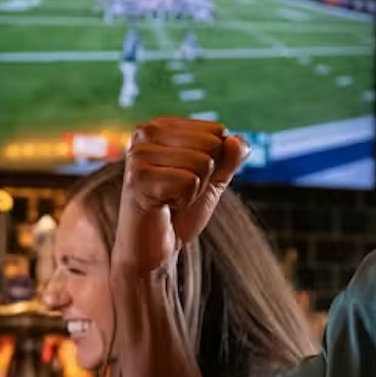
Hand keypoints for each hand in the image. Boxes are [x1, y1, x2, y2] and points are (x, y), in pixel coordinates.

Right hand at [112, 117, 248, 278]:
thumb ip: (230, 159)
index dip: (214, 162)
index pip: (217, 130)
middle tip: (177, 192)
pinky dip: (184, 201)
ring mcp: (139, 154)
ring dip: (193, 191)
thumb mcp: (212, 181)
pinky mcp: (138, 176)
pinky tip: (163, 206)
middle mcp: (146, 133)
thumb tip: (237, 140)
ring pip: (202, 163)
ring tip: (170, 199)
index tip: (186, 178)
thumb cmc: (179, 213)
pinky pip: (189, 182)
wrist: (153, 250)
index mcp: (162, 126)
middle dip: (204, 177)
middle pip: (212, 144)